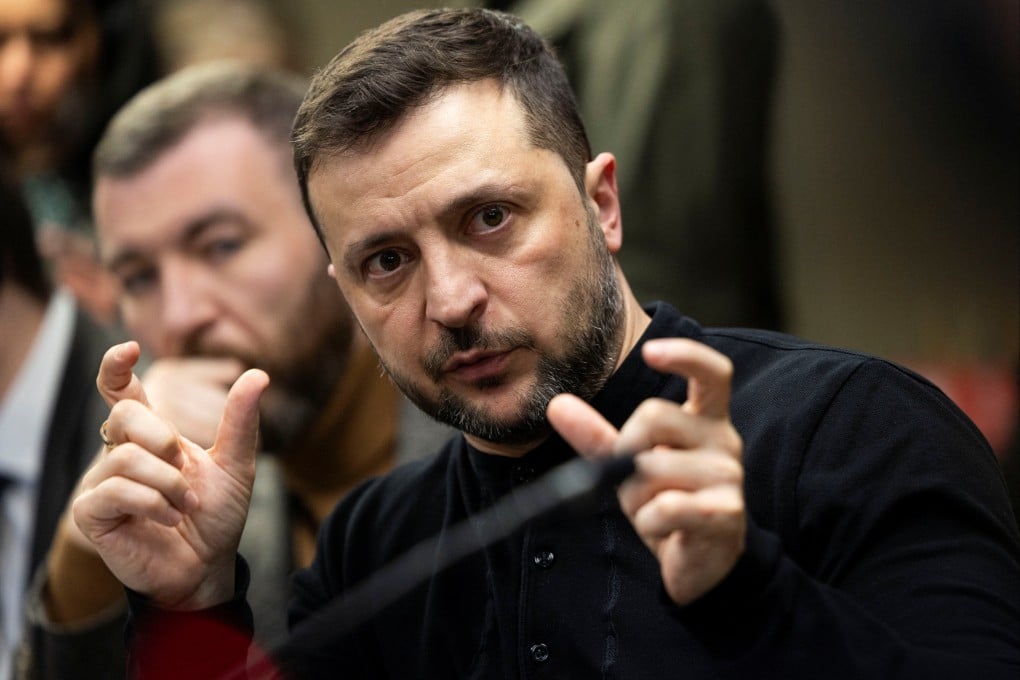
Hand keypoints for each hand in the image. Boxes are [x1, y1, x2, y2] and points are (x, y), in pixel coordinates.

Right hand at [73, 342, 268, 609]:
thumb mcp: (237, 464)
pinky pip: (116, 491)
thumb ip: (240, 420)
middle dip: (162, 438)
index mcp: (151, 437)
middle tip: (184, 466)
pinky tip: (168, 520)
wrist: (209, 566)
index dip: (116, 369)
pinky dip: (152, 504)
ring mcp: (103, 483)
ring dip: (168, 483)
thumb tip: (259, 374)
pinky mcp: (92, 514)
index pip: (122, 393)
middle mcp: (121, 454)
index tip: (127, 349)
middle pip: (125, 416)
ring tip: (184, 506)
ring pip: (126, 457)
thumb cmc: (216, 515)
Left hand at [547, 338, 743, 605]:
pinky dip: (649, 522)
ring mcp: (729, 476)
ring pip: (653, 468)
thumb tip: (557, 404)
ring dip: (636, 497)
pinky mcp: (726, 512)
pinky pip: (665, 507)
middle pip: (654, 416)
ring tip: (653, 512)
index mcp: (707, 420)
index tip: (650, 352)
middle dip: (625, 450)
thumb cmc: (667, 503)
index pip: (712, 372)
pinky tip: (663, 531)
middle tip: (632, 481)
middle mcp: (724, 440)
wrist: (702, 564)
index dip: (685, 355)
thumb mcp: (630, 465)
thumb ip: (597, 435)